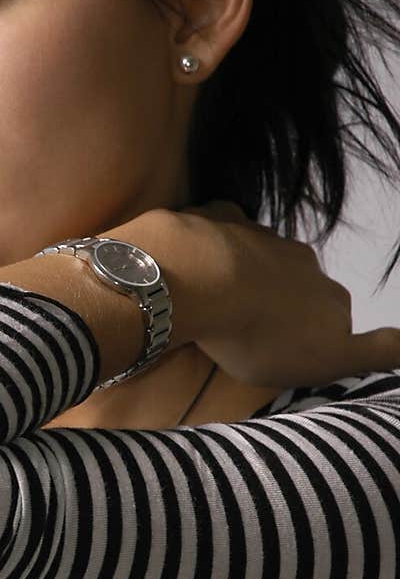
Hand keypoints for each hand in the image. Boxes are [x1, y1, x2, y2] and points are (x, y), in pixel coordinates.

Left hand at [157, 200, 399, 388]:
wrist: (201, 283)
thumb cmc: (260, 335)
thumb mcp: (331, 359)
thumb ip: (379, 351)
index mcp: (329, 294)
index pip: (334, 314)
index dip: (315, 334)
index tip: (288, 351)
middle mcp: (302, 259)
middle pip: (298, 283)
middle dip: (281, 302)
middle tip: (248, 330)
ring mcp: (261, 235)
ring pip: (261, 255)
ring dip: (247, 274)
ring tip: (218, 301)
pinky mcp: (221, 218)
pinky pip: (224, 227)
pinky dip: (215, 243)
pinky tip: (199, 262)